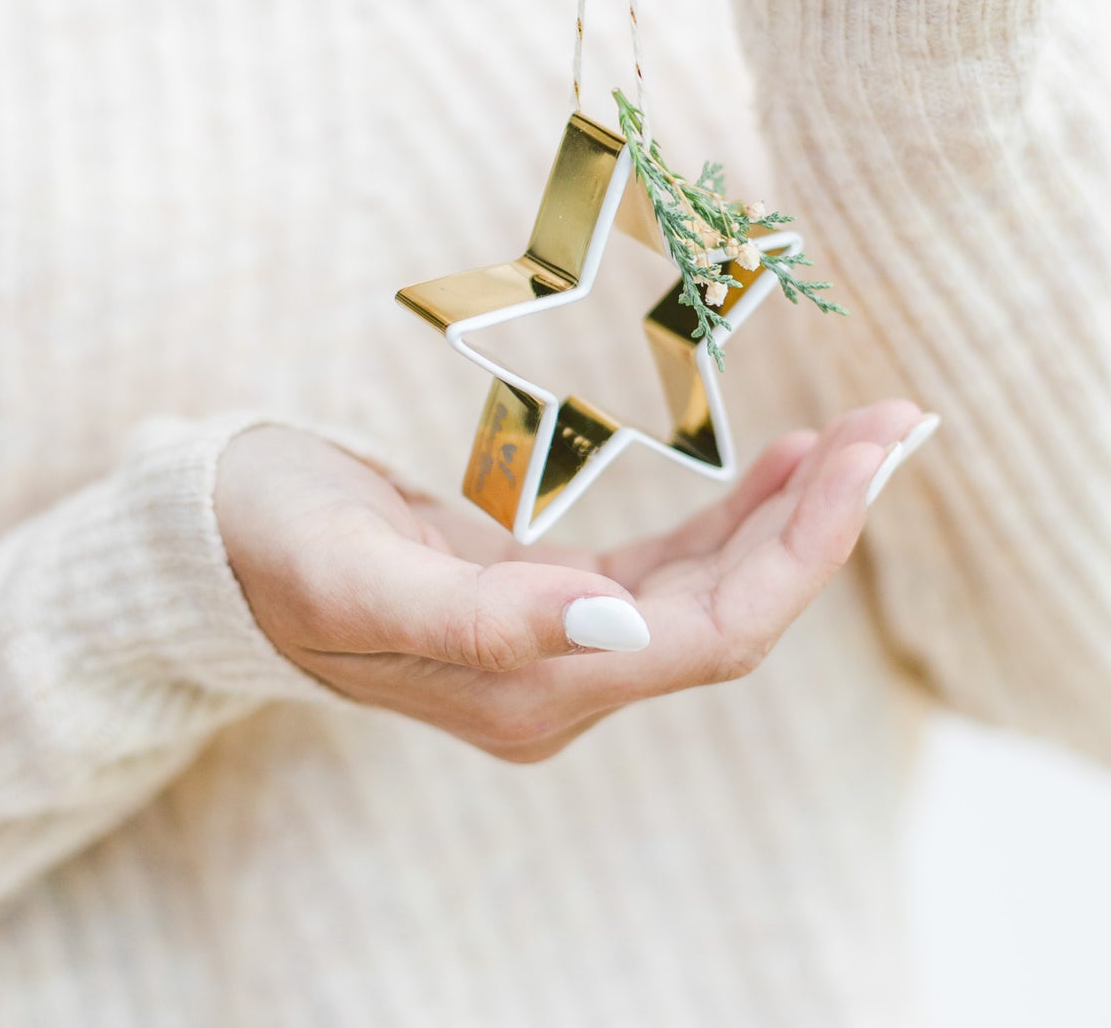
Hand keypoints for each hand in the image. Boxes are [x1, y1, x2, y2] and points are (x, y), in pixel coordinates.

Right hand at [215, 402, 926, 761]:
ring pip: (718, 589)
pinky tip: (786, 467)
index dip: (808, 549)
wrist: (208, 546)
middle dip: (828, 520)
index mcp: (535, 688)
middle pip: (738, 612)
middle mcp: (566, 681)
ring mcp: (563, 645)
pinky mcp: (552, 600)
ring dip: (797, 515)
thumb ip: (486, 619)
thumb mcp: (358, 578)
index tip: (875, 453)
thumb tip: (618, 626)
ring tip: (867, 434)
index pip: (717, 631)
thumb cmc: (267, 546)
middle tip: (902, 422)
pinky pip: (675, 568)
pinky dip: (738, 517)